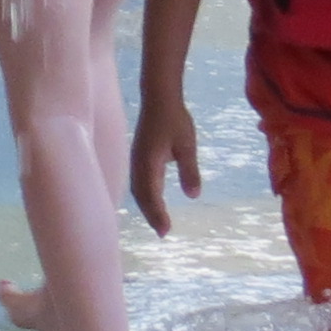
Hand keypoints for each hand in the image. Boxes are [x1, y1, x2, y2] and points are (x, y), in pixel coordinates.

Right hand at [130, 97, 199, 233]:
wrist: (159, 97)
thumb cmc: (174, 120)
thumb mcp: (187, 146)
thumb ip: (189, 171)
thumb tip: (193, 195)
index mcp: (149, 163)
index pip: (151, 194)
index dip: (157, 214)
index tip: (166, 231)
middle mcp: (138, 164)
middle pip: (141, 195)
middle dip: (150, 214)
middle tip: (163, 232)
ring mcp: (136, 159)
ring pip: (137, 188)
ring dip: (146, 205)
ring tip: (157, 220)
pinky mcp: (139, 155)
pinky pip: (138, 180)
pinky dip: (144, 194)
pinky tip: (152, 198)